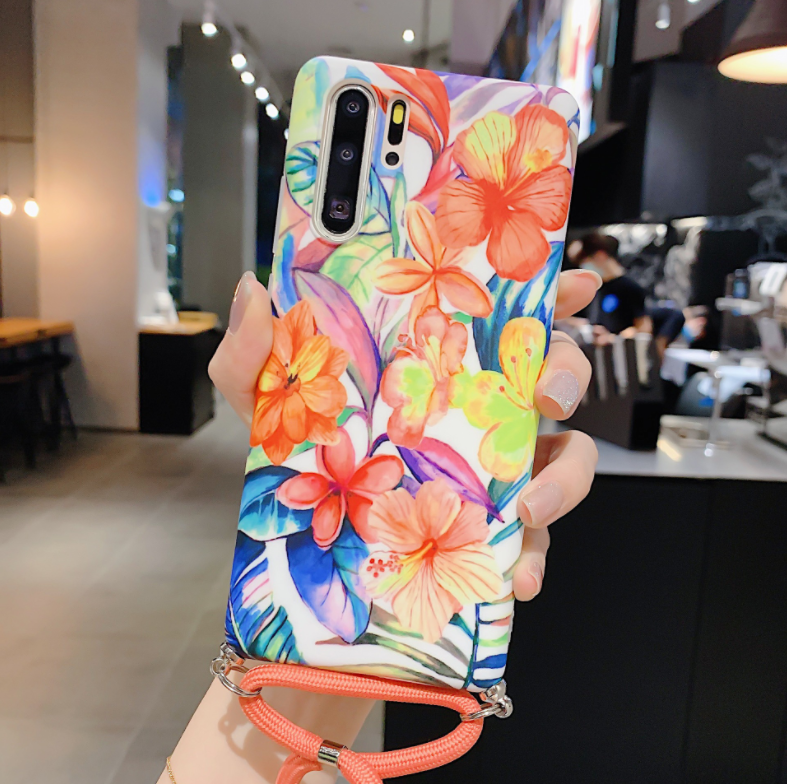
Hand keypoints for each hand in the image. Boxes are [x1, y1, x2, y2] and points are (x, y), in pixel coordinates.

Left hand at [209, 267, 599, 603]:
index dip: (549, 294)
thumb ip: (254, 352)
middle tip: (547, 395)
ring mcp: (494, 468)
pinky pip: (537, 538)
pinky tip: (517, 579)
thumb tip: (254, 290)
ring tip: (531, 509)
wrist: (297, 543)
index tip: (575, 282)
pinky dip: (536, 557)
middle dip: (568, 376)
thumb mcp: (265, 403)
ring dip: (566, 481)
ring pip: (566, 459)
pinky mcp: (494, 526)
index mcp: (438, 368)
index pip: (503, 319)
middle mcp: (479, 411)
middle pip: (553, 377)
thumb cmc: (294, 455)